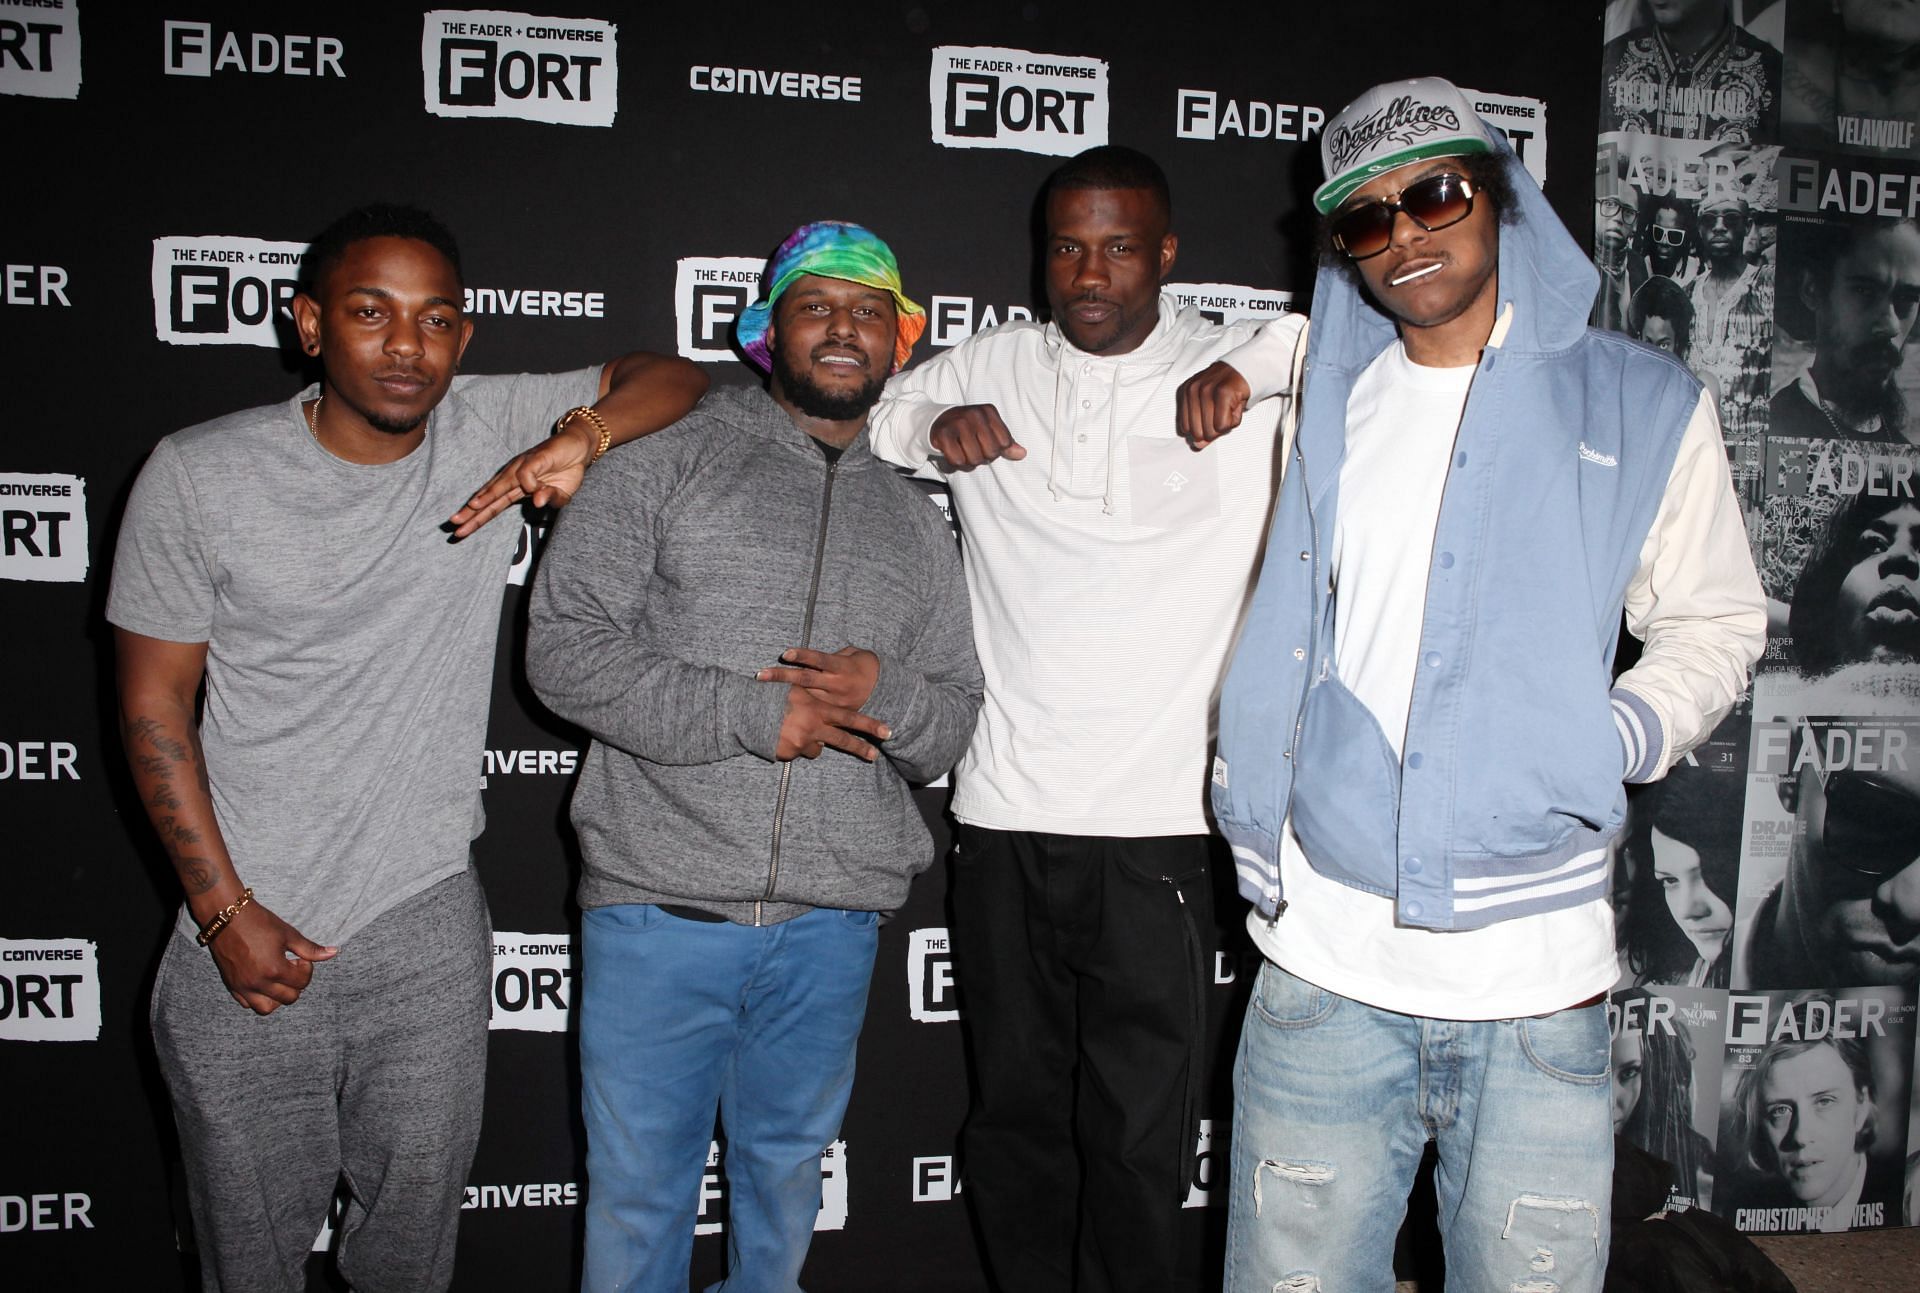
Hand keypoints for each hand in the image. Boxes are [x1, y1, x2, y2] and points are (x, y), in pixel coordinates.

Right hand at [208, 900, 337, 1014]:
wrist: (225, 916)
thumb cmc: (258, 922)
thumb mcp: (288, 934)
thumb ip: (310, 949)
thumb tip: (333, 953)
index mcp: (274, 969)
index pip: (302, 983)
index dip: (306, 969)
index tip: (299, 958)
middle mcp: (258, 983)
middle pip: (288, 998)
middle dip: (295, 984)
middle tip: (290, 966)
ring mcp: (242, 986)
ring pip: (266, 1008)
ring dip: (277, 997)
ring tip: (277, 979)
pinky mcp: (231, 985)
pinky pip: (247, 1003)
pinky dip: (258, 998)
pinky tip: (262, 981)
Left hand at [447, 420, 596, 537]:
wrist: (580, 446)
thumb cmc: (566, 470)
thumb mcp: (562, 494)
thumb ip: (550, 500)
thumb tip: (538, 502)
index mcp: (517, 488)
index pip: (493, 505)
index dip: (477, 517)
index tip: (459, 529)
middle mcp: (515, 477)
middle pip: (490, 496)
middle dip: (472, 511)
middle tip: (454, 523)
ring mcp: (523, 467)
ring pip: (500, 484)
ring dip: (487, 496)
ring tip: (473, 507)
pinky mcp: (536, 458)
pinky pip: (527, 474)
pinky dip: (530, 484)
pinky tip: (534, 490)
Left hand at [756, 646, 879, 709]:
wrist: (885, 691)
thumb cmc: (866, 666)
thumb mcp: (852, 655)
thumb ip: (831, 656)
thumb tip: (810, 657)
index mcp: (841, 667)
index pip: (818, 660)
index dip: (802, 656)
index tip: (785, 654)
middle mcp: (835, 684)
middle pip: (805, 678)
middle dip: (782, 676)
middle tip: (760, 674)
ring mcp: (833, 700)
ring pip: (805, 696)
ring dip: (783, 694)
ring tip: (762, 691)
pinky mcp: (833, 712)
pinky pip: (812, 709)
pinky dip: (796, 707)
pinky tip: (776, 709)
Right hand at [773, 685, 889, 761]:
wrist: (746, 709)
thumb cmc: (770, 696)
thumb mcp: (794, 689)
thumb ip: (811, 693)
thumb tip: (822, 700)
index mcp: (819, 707)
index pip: (850, 717)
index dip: (869, 725)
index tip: (887, 731)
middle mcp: (814, 725)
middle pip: (843, 740)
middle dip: (861, 748)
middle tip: (874, 756)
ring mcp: (803, 741)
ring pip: (816, 749)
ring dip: (809, 743)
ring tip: (792, 732)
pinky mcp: (790, 752)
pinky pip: (797, 753)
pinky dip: (791, 747)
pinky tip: (780, 736)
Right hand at [930, 404, 1024, 468]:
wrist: (936, 421)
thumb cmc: (967, 427)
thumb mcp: (989, 430)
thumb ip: (1006, 443)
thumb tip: (1022, 454)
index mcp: (989, 411)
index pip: (1005, 444)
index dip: (996, 450)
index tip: (984, 444)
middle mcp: (974, 414)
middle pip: (991, 453)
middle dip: (982, 457)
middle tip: (972, 449)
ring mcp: (958, 423)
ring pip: (974, 459)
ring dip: (968, 462)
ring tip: (962, 451)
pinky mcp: (943, 434)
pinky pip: (957, 461)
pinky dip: (955, 463)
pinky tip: (952, 453)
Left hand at [1176, 361, 1250, 447]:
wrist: (1246, 369)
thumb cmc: (1227, 389)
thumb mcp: (1210, 408)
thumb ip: (1202, 428)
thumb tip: (1197, 446)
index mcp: (1185, 392)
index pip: (1185, 428)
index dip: (1203, 429)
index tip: (1213, 415)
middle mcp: (1193, 390)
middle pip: (1198, 432)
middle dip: (1213, 431)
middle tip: (1223, 414)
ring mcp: (1206, 390)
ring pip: (1211, 430)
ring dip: (1224, 426)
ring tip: (1229, 408)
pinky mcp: (1222, 392)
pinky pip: (1223, 424)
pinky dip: (1232, 422)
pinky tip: (1235, 406)